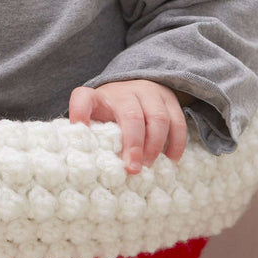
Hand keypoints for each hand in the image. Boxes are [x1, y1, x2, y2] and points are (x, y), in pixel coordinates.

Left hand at [68, 80, 188, 173]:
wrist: (133, 88)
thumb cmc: (109, 113)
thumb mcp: (93, 119)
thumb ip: (90, 134)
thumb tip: (85, 159)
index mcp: (98, 97)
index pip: (83, 98)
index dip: (79, 112)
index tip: (80, 129)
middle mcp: (124, 91)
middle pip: (131, 116)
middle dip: (133, 145)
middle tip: (132, 169)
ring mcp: (149, 92)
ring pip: (158, 118)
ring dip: (155, 145)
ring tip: (149, 165)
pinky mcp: (169, 99)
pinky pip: (178, 121)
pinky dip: (176, 143)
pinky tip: (171, 160)